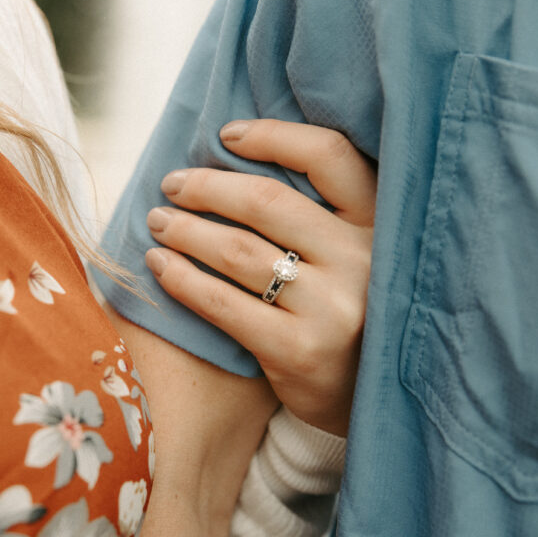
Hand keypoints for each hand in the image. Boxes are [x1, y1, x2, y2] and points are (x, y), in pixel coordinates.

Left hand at [143, 119, 375, 435]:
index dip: (273, 136)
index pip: (328, 155)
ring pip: (238, 251)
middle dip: (207, 188)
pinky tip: (159, 267)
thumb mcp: (355, 255)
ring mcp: (333, 308)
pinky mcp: (300, 351)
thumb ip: (318, 215)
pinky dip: (182, 280)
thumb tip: (233, 158)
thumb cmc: (346, 313)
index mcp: (379, 223)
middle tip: (171, 185)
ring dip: (185, 231)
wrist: (369, 401)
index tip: (225, 135)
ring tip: (157, 223)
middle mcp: (363, 260)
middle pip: (266, 202)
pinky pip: (224, 304)